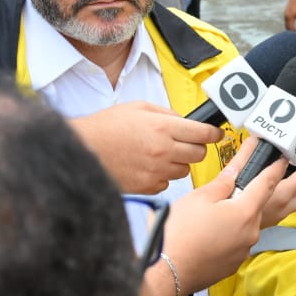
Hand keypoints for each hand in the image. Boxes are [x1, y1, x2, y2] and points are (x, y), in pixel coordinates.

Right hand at [70, 101, 223, 194]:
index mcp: (163, 128)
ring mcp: (155, 171)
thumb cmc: (106, 127)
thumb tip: (186, 121)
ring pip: (185, 170)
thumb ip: (166, 114)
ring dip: (178, 163)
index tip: (215, 134)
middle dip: (195, 148)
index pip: (204, 133)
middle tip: (184, 143)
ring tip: (159, 155)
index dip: (214, 134)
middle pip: (199, 154)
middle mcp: (163, 151)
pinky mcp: (146, 187)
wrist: (79, 150)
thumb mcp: (138, 108)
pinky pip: (166, 183)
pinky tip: (147, 167)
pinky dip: (162, 176)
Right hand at [153, 137, 295, 295]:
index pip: (271, 178)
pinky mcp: (238, 256)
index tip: (292, 146)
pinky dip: (253, 216)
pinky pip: (252, 231)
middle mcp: (256, 228)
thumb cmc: (179, 233)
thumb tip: (243, 161)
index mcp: (248, 209)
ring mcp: (249, 244)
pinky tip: (238, 209)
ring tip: (288, 178)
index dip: (281, 159)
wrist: (167, 272)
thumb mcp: (202, 197)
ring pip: (275, 215)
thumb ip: (228, 177)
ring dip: (285, 195)